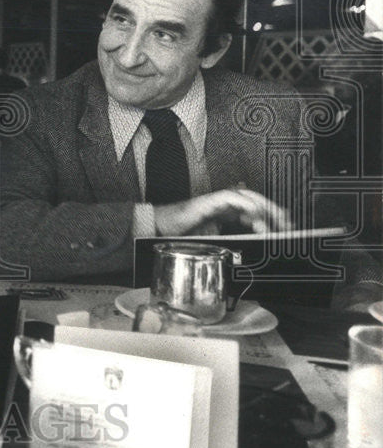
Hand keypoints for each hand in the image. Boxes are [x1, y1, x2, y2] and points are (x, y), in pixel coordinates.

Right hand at [154, 188, 293, 236]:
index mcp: (225, 212)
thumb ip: (229, 242)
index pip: (254, 210)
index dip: (271, 217)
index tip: (284, 229)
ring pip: (248, 196)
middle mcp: (223, 204)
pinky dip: (246, 205)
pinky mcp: (208, 201)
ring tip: (276, 221)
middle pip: (256, 200)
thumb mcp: (211, 242)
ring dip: (265, 208)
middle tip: (288, 225)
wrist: (159, 229)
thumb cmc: (180, 235)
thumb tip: (248, 250)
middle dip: (274, 211)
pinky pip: (232, 198)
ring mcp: (216, 201)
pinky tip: (255, 215)